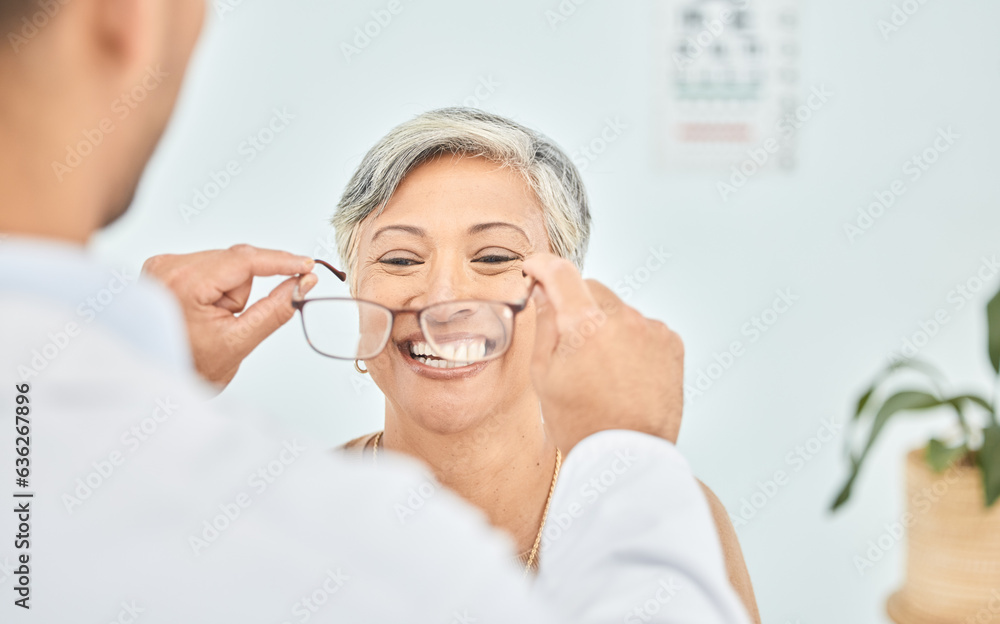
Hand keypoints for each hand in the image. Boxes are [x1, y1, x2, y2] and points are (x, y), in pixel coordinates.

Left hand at [142, 244, 317, 388]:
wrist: (153, 380)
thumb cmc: (189, 366)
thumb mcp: (239, 341)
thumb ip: (275, 309)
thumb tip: (302, 284)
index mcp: (183, 282)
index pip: (244, 260)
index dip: (280, 261)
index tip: (307, 265)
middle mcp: (168, 266)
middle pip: (235, 263)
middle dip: (242, 292)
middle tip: (231, 321)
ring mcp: (164, 266)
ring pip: (225, 265)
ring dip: (230, 292)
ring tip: (212, 321)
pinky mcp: (166, 269)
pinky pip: (210, 268)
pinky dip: (218, 288)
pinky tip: (205, 312)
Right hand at [522, 253, 683, 452]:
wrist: (626, 456)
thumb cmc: (580, 422)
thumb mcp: (543, 374)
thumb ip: (544, 324)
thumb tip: (544, 292)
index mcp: (585, 325)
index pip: (561, 274)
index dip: (543, 265)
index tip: (534, 268)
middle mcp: (623, 319)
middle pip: (592, 291)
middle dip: (578, 307)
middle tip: (570, 344)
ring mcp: (651, 330)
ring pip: (619, 311)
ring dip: (607, 327)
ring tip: (602, 370)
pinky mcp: (671, 343)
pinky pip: (643, 328)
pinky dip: (631, 341)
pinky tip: (624, 373)